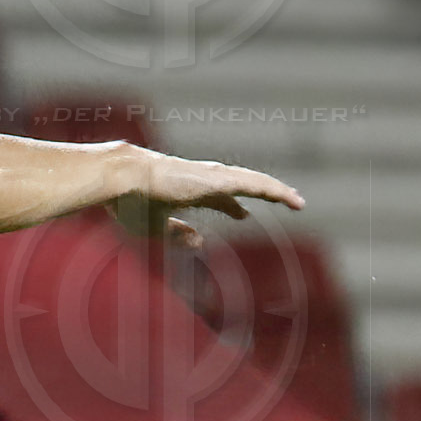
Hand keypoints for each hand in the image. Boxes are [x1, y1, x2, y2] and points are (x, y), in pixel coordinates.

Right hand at [111, 151, 306, 250]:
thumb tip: (201, 242)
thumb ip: (177, 234)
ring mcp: (213, 178)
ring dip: (276, 191)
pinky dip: (275, 191)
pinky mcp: (220, 179)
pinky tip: (291, 198)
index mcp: (188, 190)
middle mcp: (204, 180)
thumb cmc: (131, 202)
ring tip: (296, 201)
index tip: (242, 215)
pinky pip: (257, 185)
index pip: (217, 198)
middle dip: (261, 193)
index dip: (231, 207)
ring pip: (254, 183)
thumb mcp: (154, 228)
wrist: (124, 179)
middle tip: (281, 200)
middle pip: (241, 186)